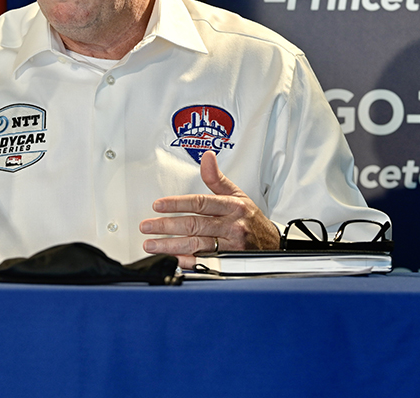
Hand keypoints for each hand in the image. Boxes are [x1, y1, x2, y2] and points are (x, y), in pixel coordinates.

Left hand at [139, 150, 279, 268]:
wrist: (272, 244)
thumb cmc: (250, 219)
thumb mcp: (237, 194)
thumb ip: (217, 178)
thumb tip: (207, 157)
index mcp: (232, 207)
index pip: (200, 203)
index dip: (177, 204)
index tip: (158, 205)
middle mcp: (231, 226)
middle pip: (194, 225)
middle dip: (167, 226)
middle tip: (147, 226)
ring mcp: (230, 246)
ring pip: (195, 245)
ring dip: (170, 246)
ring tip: (151, 244)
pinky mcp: (228, 263)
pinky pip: (204, 263)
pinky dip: (186, 262)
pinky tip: (171, 260)